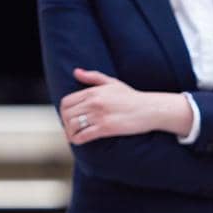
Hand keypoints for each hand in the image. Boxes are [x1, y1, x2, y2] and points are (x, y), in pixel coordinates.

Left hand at [60, 69, 188, 142]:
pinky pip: (84, 135)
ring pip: (73, 126)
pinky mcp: (106, 128)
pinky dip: (78, 140)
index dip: (63, 112)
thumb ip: (93, 77)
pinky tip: (80, 141)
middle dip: (66, 124)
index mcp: (93, 91)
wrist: (149, 109)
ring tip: (74, 136)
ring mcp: (99, 116)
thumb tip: (76, 72)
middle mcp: (94, 102)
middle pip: (67, 114)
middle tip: (71, 129)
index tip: (67, 118)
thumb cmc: (132, 97)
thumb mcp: (112, 83)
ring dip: (70, 133)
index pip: (67, 102)